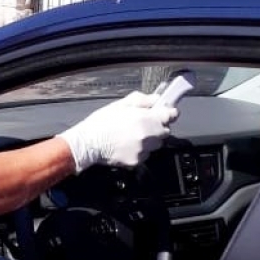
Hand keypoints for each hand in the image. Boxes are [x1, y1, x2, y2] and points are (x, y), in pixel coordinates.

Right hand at [56, 91, 177, 172]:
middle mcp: (148, 136)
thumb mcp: (121, 104)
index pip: (171, 115)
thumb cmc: (101, 122)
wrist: (87, 144)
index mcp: (146, 118)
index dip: (168, 112)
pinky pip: (145, 155)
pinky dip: (140, 150)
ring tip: (132, 136)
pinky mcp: (137, 161)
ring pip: (156, 144)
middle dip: (157, 127)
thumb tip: (158, 98)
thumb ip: (143, 100)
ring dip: (149, 140)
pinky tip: (127, 145)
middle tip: (142, 124)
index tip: (165, 112)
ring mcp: (144, 150)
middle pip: (165, 131)